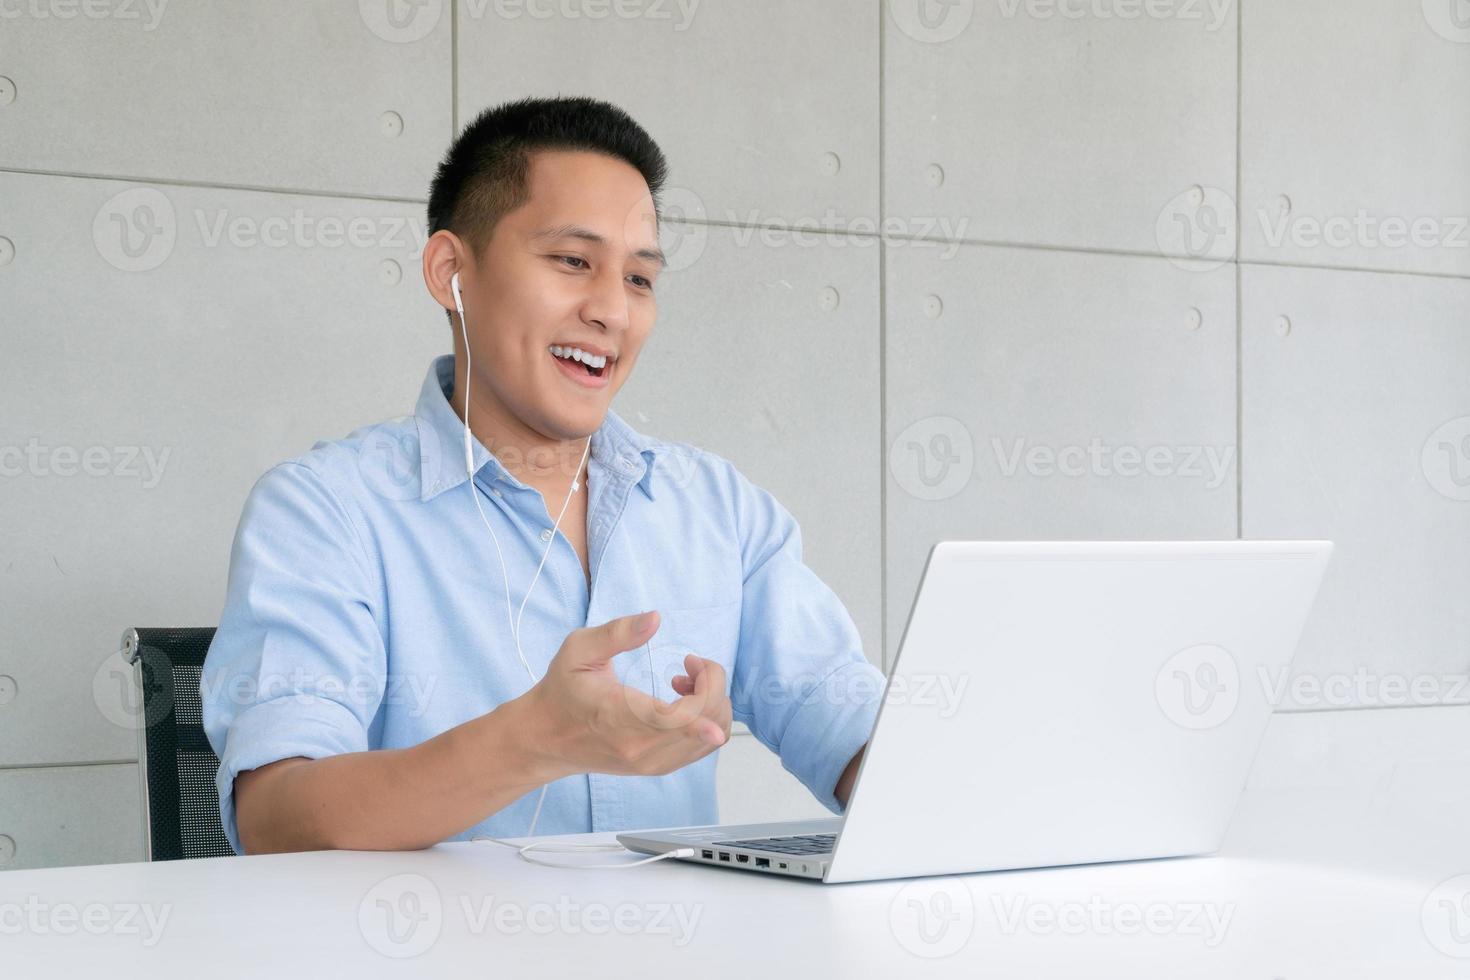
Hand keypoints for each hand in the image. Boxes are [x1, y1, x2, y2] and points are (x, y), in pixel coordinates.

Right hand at [518, 611, 731, 779]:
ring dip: (711, 702)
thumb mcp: (578, 650)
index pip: (680, 718)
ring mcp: (651, 763)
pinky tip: (681, 702)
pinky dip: (706, 719)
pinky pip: (703, 747)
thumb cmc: (562, 690)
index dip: (710, 694)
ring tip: (683, 682)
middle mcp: (640, 747)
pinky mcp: (658, 768)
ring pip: (713, 736)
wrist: (544, 740)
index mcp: (619, 716)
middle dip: (711, 682)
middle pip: (709, 720)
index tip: (698, 664)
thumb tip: (655, 618)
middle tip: (688, 663)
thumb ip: (617, 633)